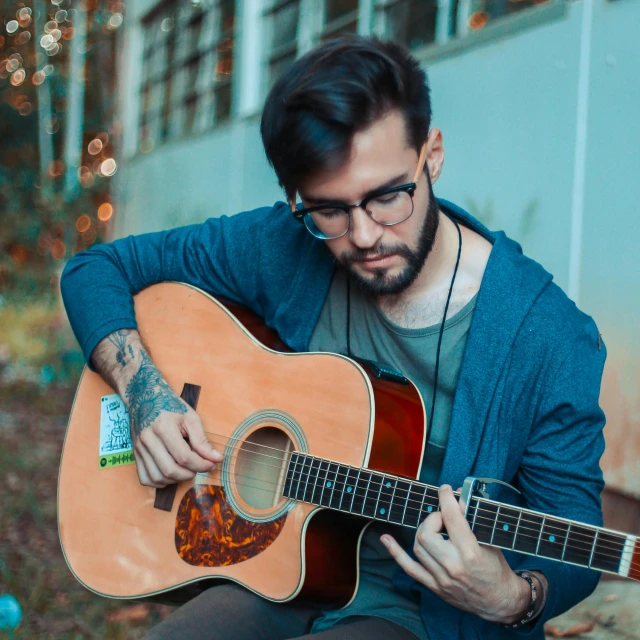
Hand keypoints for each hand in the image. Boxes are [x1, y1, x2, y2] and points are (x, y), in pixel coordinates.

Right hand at [125, 351, 223, 487]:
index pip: (184, 456)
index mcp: (164, 427)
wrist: (145, 397)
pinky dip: (160, 482)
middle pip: (170, 470)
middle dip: (190, 474)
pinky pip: (145, 478)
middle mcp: (148, 439)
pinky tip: (171, 473)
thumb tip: (217, 458)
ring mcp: (139, 448)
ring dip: (176, 480)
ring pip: (157, 477)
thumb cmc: (171, 406)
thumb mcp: (190, 417)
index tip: (211, 464)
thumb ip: (202, 440)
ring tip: (187, 470)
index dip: (201, 465)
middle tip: (200, 467)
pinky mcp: (135, 455)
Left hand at [381, 484, 530, 623]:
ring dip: (423, 530)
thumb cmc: (497, 568)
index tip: (445, 489)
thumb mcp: (490, 540)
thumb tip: (456, 497)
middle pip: (426, 533)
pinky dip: (395, 552)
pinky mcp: (434, 586)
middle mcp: (453, 566)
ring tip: (435, 528)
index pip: (451, 518)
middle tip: (443, 518)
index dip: (446, 499)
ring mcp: (441, 578)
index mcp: (470, 553)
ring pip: (417, 546)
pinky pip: (409, 568)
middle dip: (433, 518)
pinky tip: (385, 538)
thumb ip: (472, 519)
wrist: (500, 601)